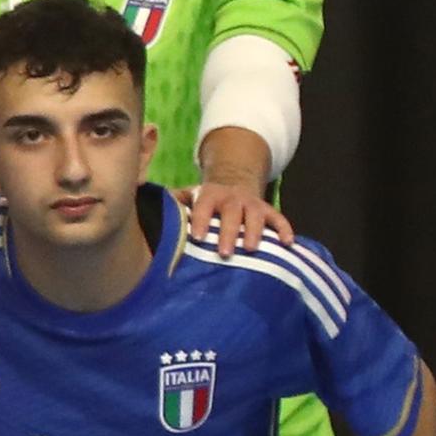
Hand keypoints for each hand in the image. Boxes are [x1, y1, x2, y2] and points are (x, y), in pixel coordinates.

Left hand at [179, 179, 295, 255]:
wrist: (234, 182)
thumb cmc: (205, 199)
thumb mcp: (189, 195)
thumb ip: (174, 202)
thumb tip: (149, 206)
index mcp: (209, 196)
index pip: (203, 208)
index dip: (201, 221)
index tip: (197, 237)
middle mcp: (232, 199)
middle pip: (231, 215)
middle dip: (228, 233)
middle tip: (224, 253)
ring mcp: (252, 204)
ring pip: (255, 217)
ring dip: (253, 233)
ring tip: (250, 249)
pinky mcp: (268, 211)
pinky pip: (279, 219)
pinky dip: (285, 230)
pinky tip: (287, 244)